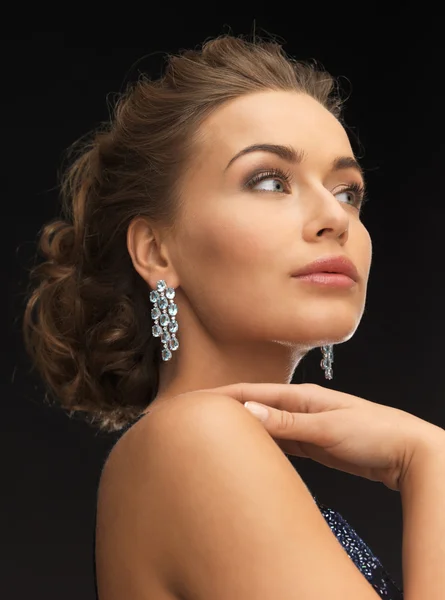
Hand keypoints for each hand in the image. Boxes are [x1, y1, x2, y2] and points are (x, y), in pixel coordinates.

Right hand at [199, 382, 444, 490]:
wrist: (407, 451)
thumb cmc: (373, 433)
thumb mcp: (327, 428)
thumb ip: (286, 422)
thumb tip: (246, 411)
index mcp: (300, 396)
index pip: (249, 393)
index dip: (218, 396)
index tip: (189, 402)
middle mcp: (298, 406)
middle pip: (252, 407)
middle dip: (224, 411)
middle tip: (192, 421)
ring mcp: (304, 424)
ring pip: (263, 425)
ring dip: (240, 429)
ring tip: (212, 436)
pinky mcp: (311, 443)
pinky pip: (278, 442)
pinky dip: (260, 445)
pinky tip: (247, 453)